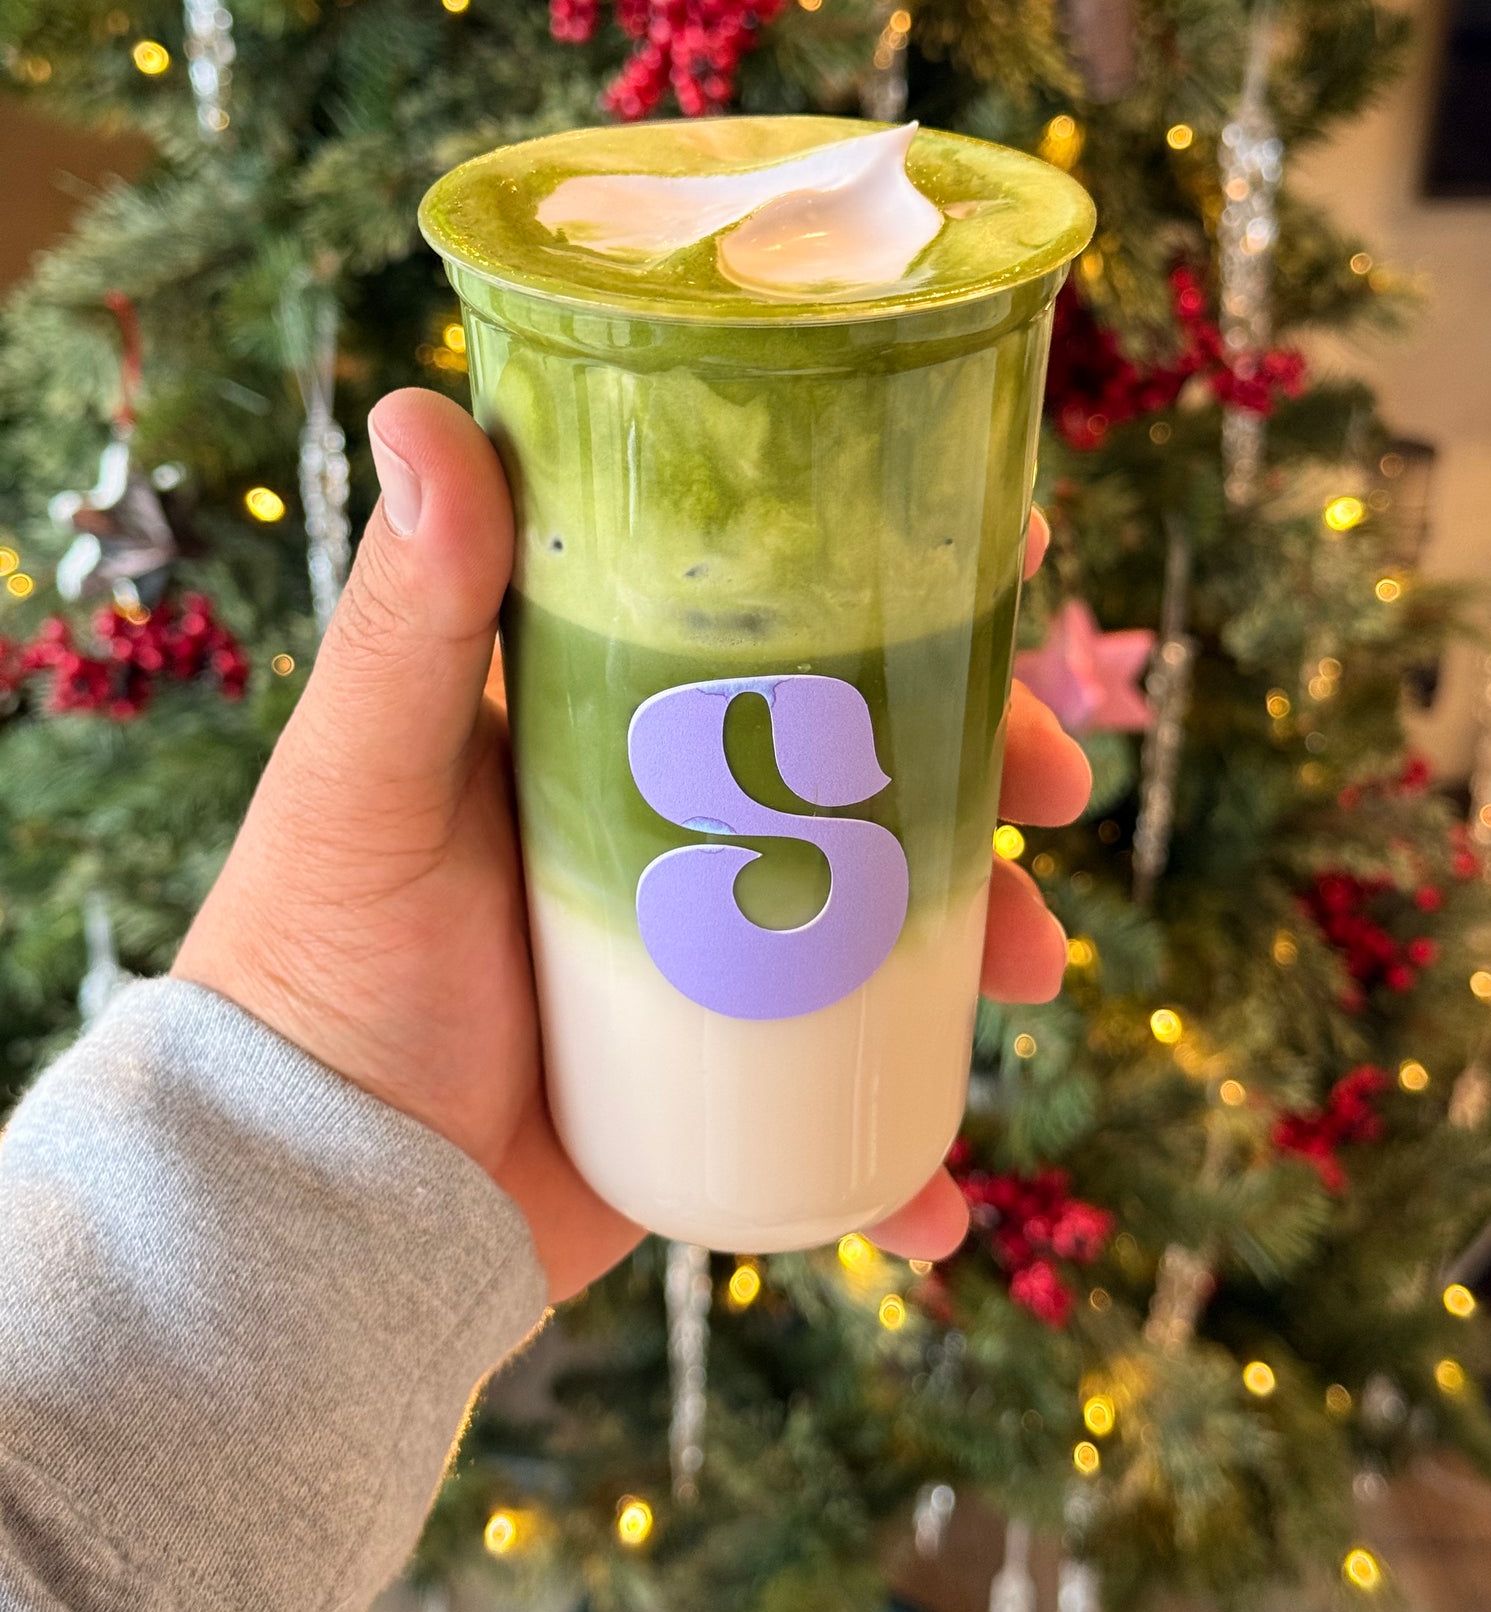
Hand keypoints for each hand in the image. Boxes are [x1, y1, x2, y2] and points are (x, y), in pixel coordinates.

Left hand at [174, 390, 1089, 1299]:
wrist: (314, 1204)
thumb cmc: (317, 970)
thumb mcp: (363, 780)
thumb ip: (408, 616)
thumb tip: (426, 406)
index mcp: (606, 726)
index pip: (772, 624)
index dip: (897, 585)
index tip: (1009, 552)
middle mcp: (673, 826)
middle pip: (867, 764)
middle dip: (983, 763)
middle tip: (1054, 786)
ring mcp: (710, 956)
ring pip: (888, 919)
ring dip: (983, 932)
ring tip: (1031, 969)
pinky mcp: (720, 1082)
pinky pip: (847, 1102)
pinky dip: (908, 1148)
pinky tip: (941, 1196)